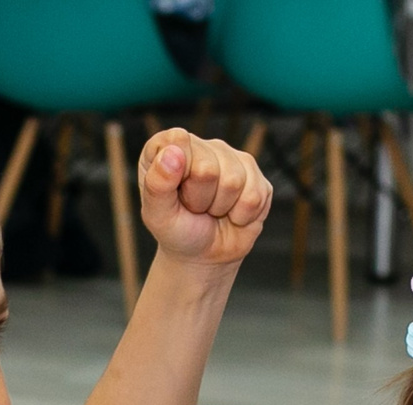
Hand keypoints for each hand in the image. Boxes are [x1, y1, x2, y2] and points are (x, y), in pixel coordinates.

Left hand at [136, 130, 271, 268]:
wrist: (204, 256)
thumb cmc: (177, 231)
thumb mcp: (157, 214)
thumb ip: (157, 183)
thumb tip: (173, 151)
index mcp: (168, 146)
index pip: (177, 141)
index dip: (177, 173)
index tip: (174, 193)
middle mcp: (201, 145)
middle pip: (207, 168)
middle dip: (200, 198)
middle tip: (194, 208)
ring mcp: (232, 157)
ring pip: (234, 181)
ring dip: (221, 207)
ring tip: (212, 210)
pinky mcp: (256, 175)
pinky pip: (255, 196)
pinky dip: (241, 215)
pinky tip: (231, 214)